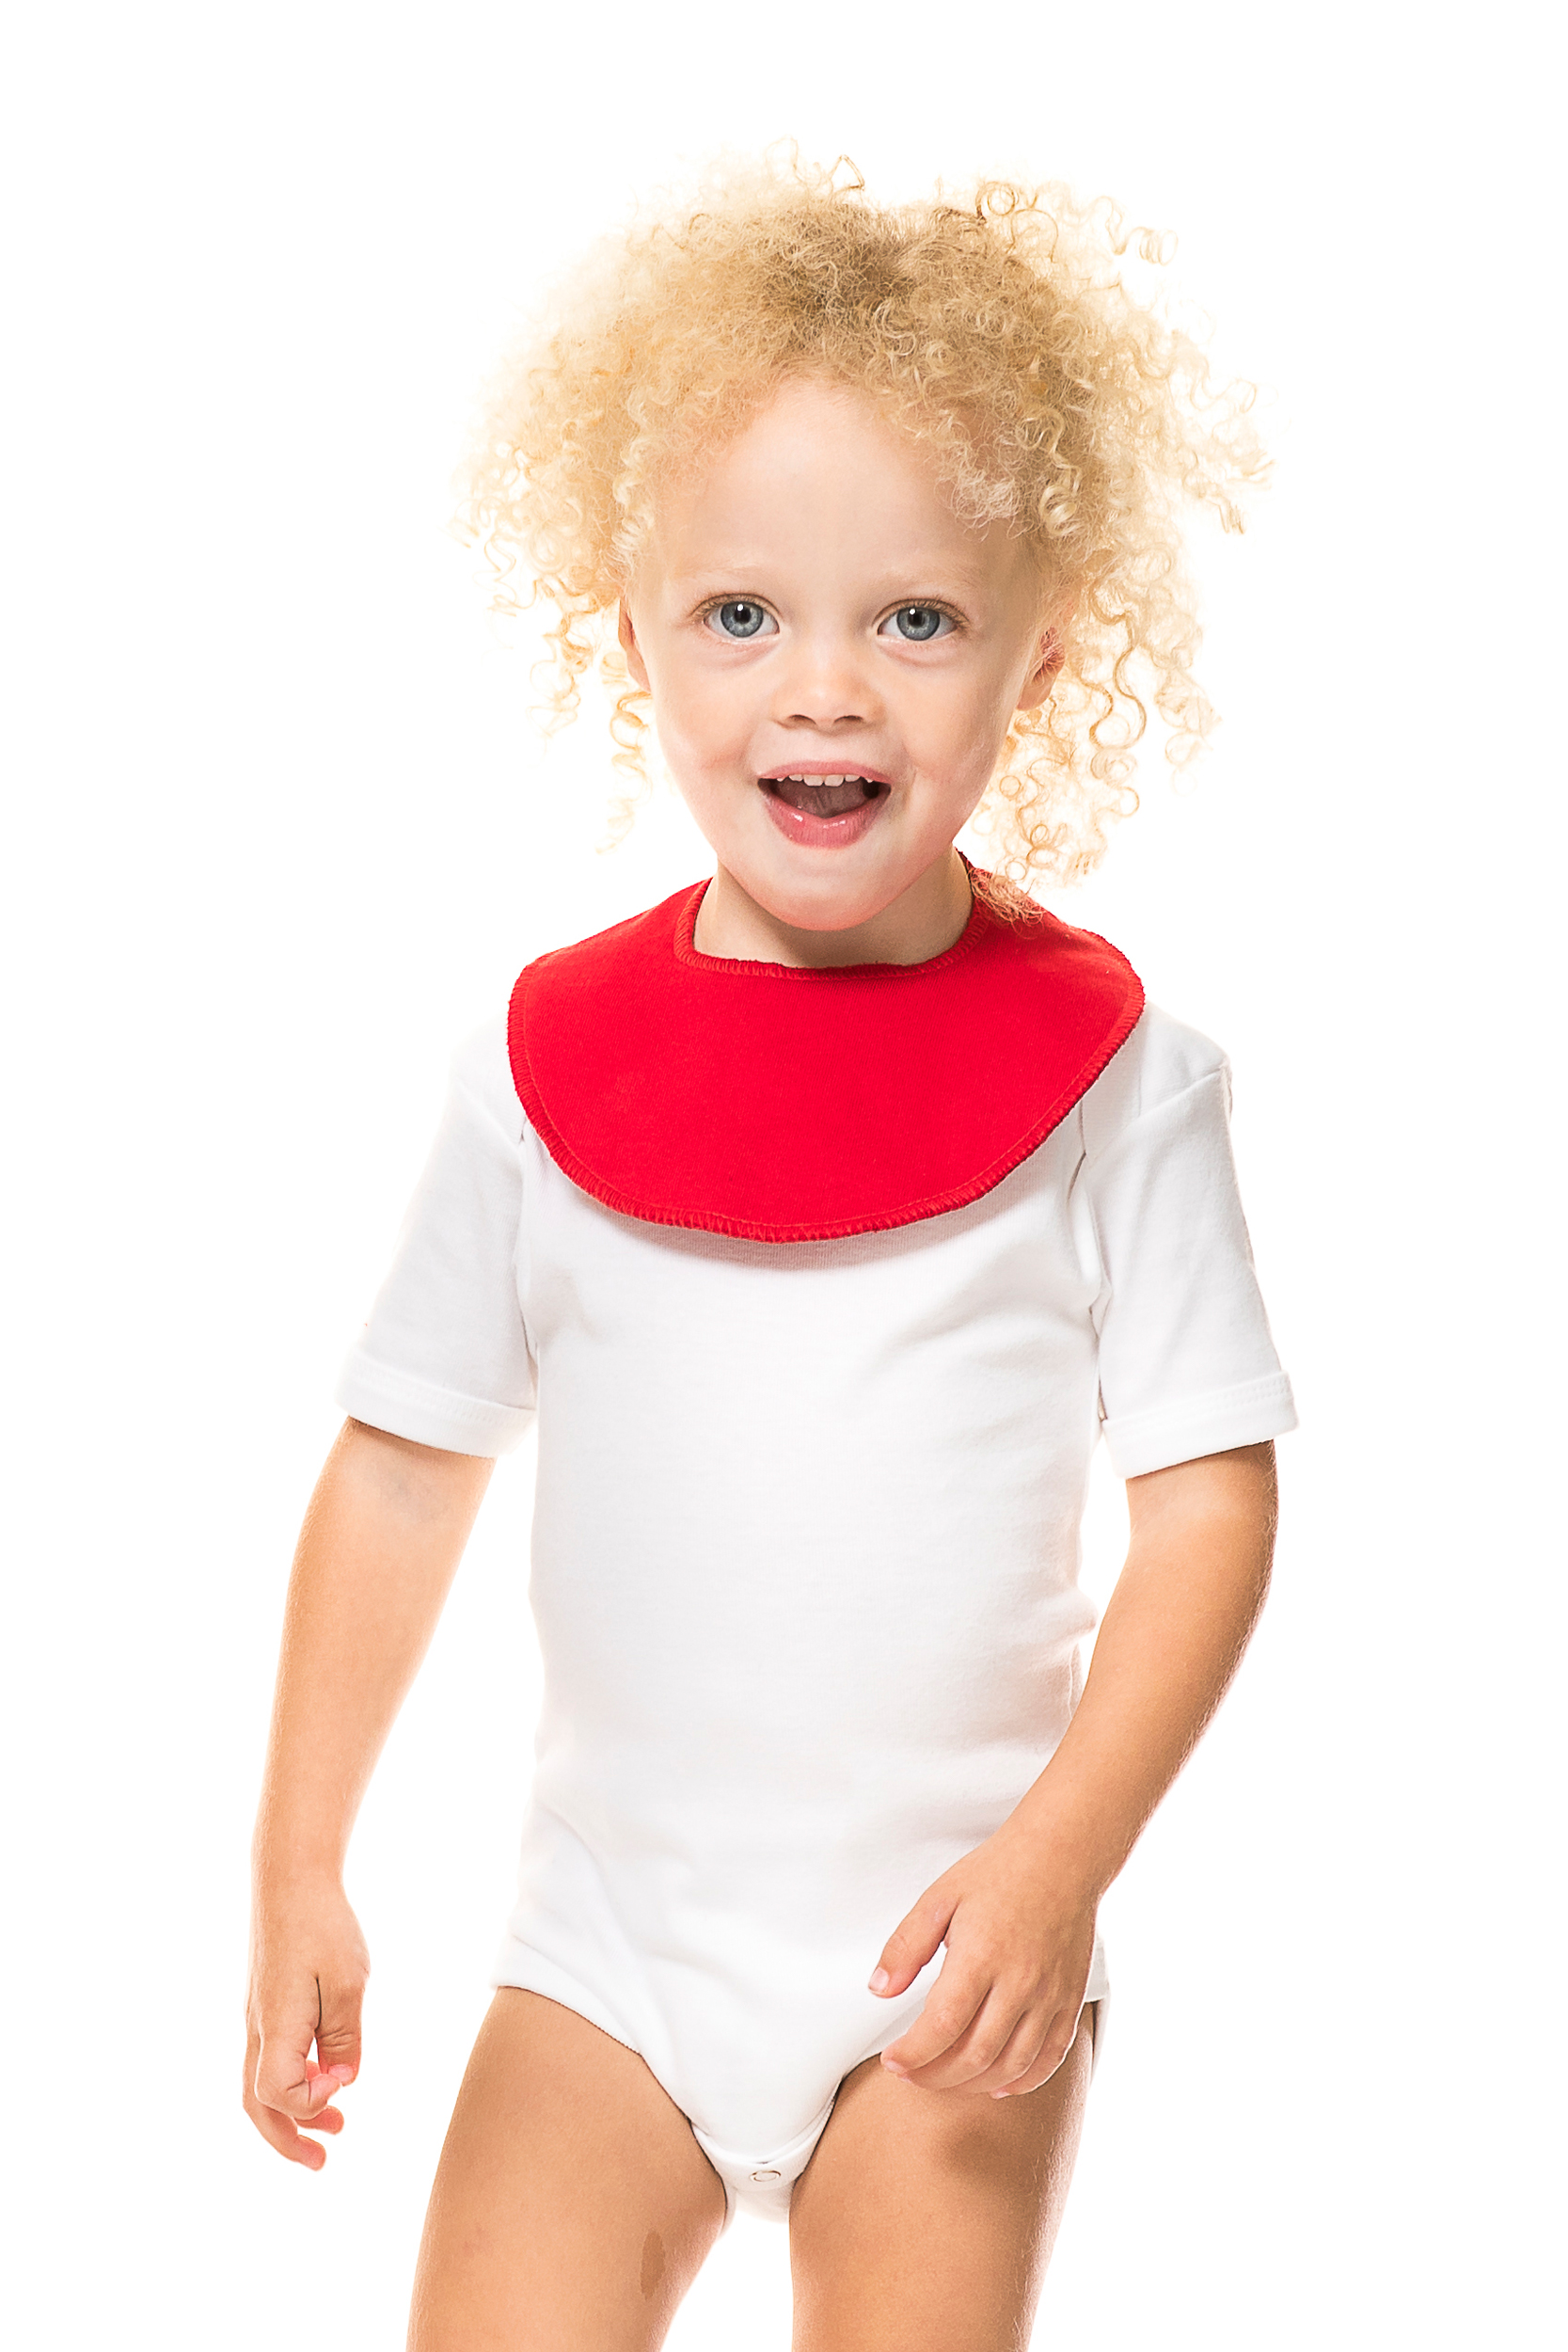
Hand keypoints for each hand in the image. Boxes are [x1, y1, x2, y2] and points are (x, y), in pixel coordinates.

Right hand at [244, 1874, 369, 2167]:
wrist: (290, 1878)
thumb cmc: (322, 1926)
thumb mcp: (348, 1982)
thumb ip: (345, 2037)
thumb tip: (344, 2080)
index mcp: (274, 2026)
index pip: (279, 2094)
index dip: (312, 2100)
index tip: (343, 2077)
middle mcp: (257, 2029)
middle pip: (258, 2105)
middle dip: (289, 2139)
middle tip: (323, 2161)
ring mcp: (258, 2018)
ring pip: (260, 2085)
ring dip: (293, 2113)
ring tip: (336, 2126)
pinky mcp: (266, 2005)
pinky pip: (270, 2059)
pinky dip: (293, 2082)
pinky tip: (327, 2074)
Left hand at [868, 1826, 1096, 2096]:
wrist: (1062, 1856)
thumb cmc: (998, 1873)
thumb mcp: (939, 1897)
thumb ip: (906, 1945)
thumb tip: (880, 1990)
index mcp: (980, 1956)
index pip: (941, 2026)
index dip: (913, 2054)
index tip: (892, 2061)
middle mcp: (1019, 1982)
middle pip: (974, 2055)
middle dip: (935, 2076)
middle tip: (910, 2074)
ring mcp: (1049, 1995)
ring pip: (1011, 2065)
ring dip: (973, 2084)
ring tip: (944, 2079)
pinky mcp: (1070, 1999)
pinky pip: (1051, 2057)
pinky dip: (1023, 2081)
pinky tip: (996, 2084)